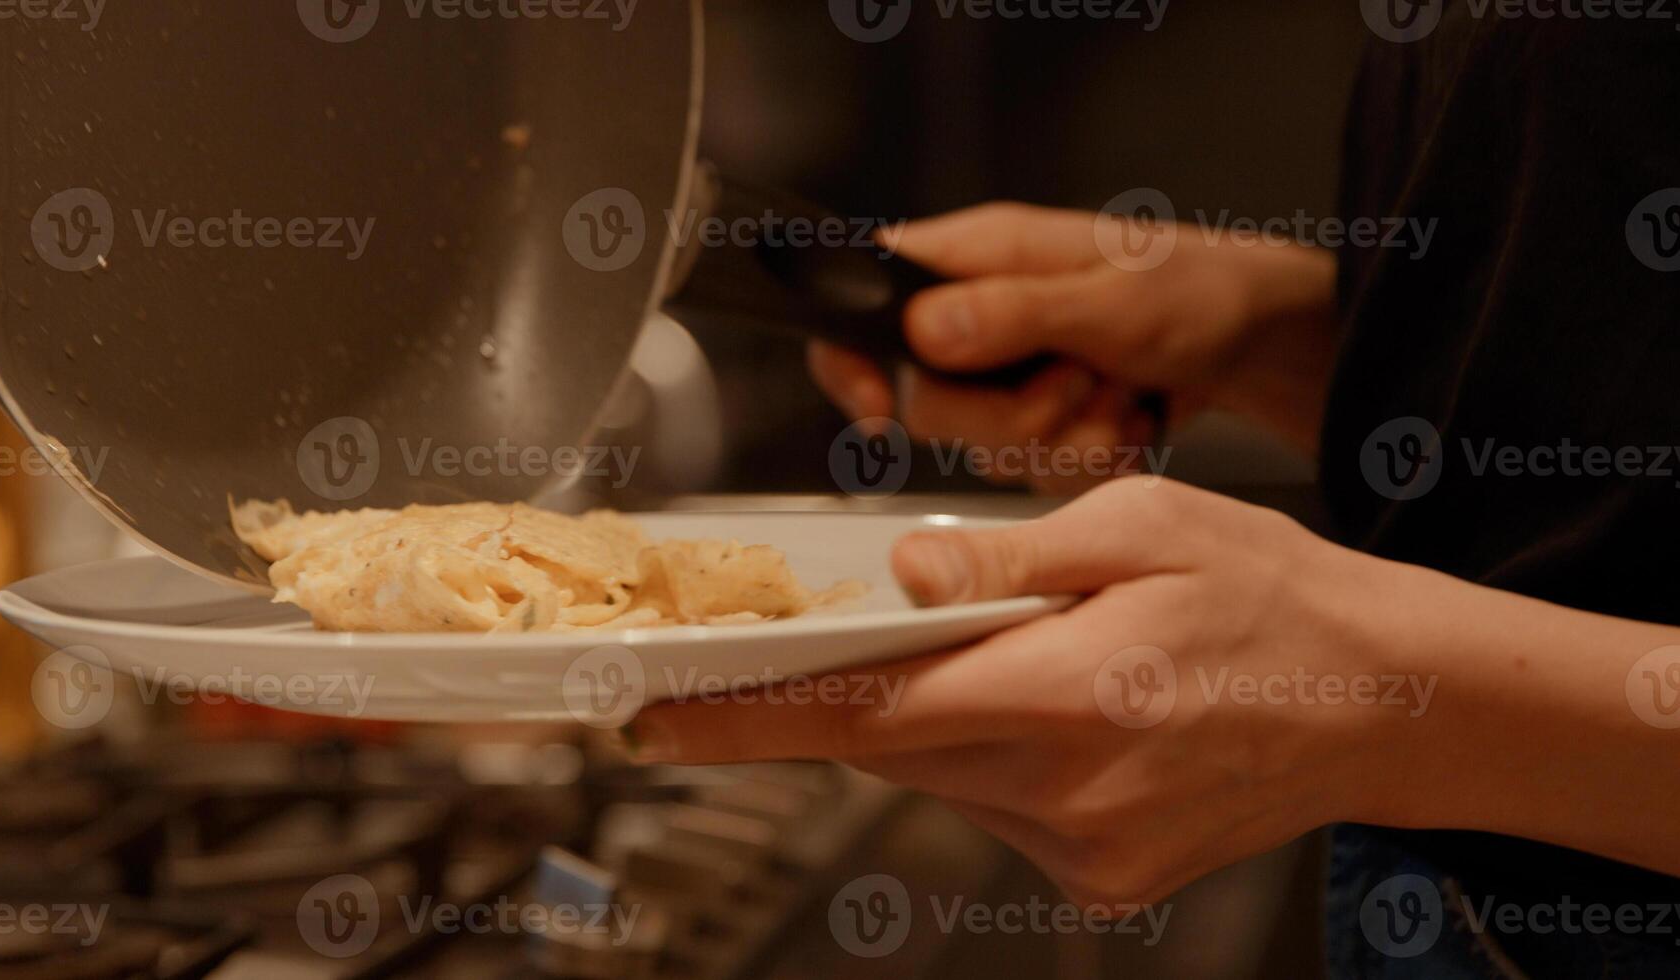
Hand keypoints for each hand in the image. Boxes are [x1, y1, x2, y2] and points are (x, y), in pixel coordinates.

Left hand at [625, 478, 1403, 906]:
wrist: (1385, 700)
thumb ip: (1008, 553)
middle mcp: (1069, 794)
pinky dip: (992, 754)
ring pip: (939, 775)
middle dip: (858, 690)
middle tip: (865, 634)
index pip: (861, 716)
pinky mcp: (1102, 876)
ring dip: (939, 716)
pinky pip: (995, 808)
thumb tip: (902, 573)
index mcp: (1068, 696)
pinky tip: (1063, 709)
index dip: (746, 718)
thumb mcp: (1143, 522)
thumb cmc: (1276, 596)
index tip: (657, 715)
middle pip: (892, 744)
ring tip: (1026, 656)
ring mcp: (1086, 850)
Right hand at [811, 203, 1337, 492]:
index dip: (851, 363)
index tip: (881, 413)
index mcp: (978, 259)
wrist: (1265, 344)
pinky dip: (1090, 461)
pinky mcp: (1042, 419)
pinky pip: (1032, 475)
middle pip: (927, 402)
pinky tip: (1129, 419)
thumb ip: (1013, 314)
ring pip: (983, 449)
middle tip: (1074, 381)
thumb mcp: (1111, 299)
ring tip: (1119, 393)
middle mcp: (980, 315)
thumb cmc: (1201, 289)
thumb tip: (921, 329)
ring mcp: (1010, 372)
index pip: (866, 300)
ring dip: (1062, 440)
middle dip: (1006, 418)